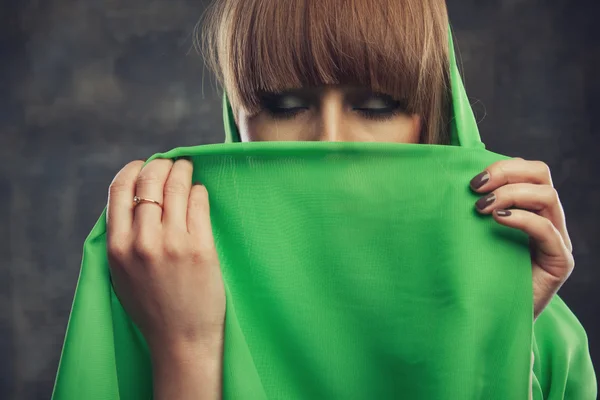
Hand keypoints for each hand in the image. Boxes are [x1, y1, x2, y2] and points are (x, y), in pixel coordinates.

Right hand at [106, 158, 225, 352]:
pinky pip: (199, 203)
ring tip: (187, 168)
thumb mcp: (121, 273)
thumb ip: (122, 238)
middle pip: (150, 182)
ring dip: (182, 171)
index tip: (143, 165)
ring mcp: (173, 244)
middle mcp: (143, 242)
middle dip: (161, 165)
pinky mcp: (201, 248)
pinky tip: (198, 192)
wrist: (181, 338)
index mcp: (118, 247)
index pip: (119, 190)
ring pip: (177, 187)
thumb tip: (133, 199)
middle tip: (171, 163)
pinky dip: (198, 191)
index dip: (132, 169)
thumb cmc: (151, 306)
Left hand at [470, 157, 573, 319]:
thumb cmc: (477, 271)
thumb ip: (472, 208)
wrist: (490, 316)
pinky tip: (498, 220)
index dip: (502, 166)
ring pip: (548, 196)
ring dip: (511, 194)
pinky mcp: (559, 262)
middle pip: (541, 174)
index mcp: (528, 206)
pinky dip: (523, 219)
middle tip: (476, 188)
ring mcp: (557, 240)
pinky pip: (548, 231)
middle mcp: (547, 219)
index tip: (471, 180)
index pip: (527, 170)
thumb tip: (444, 179)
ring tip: (482, 208)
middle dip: (507, 173)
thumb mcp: (473, 233)